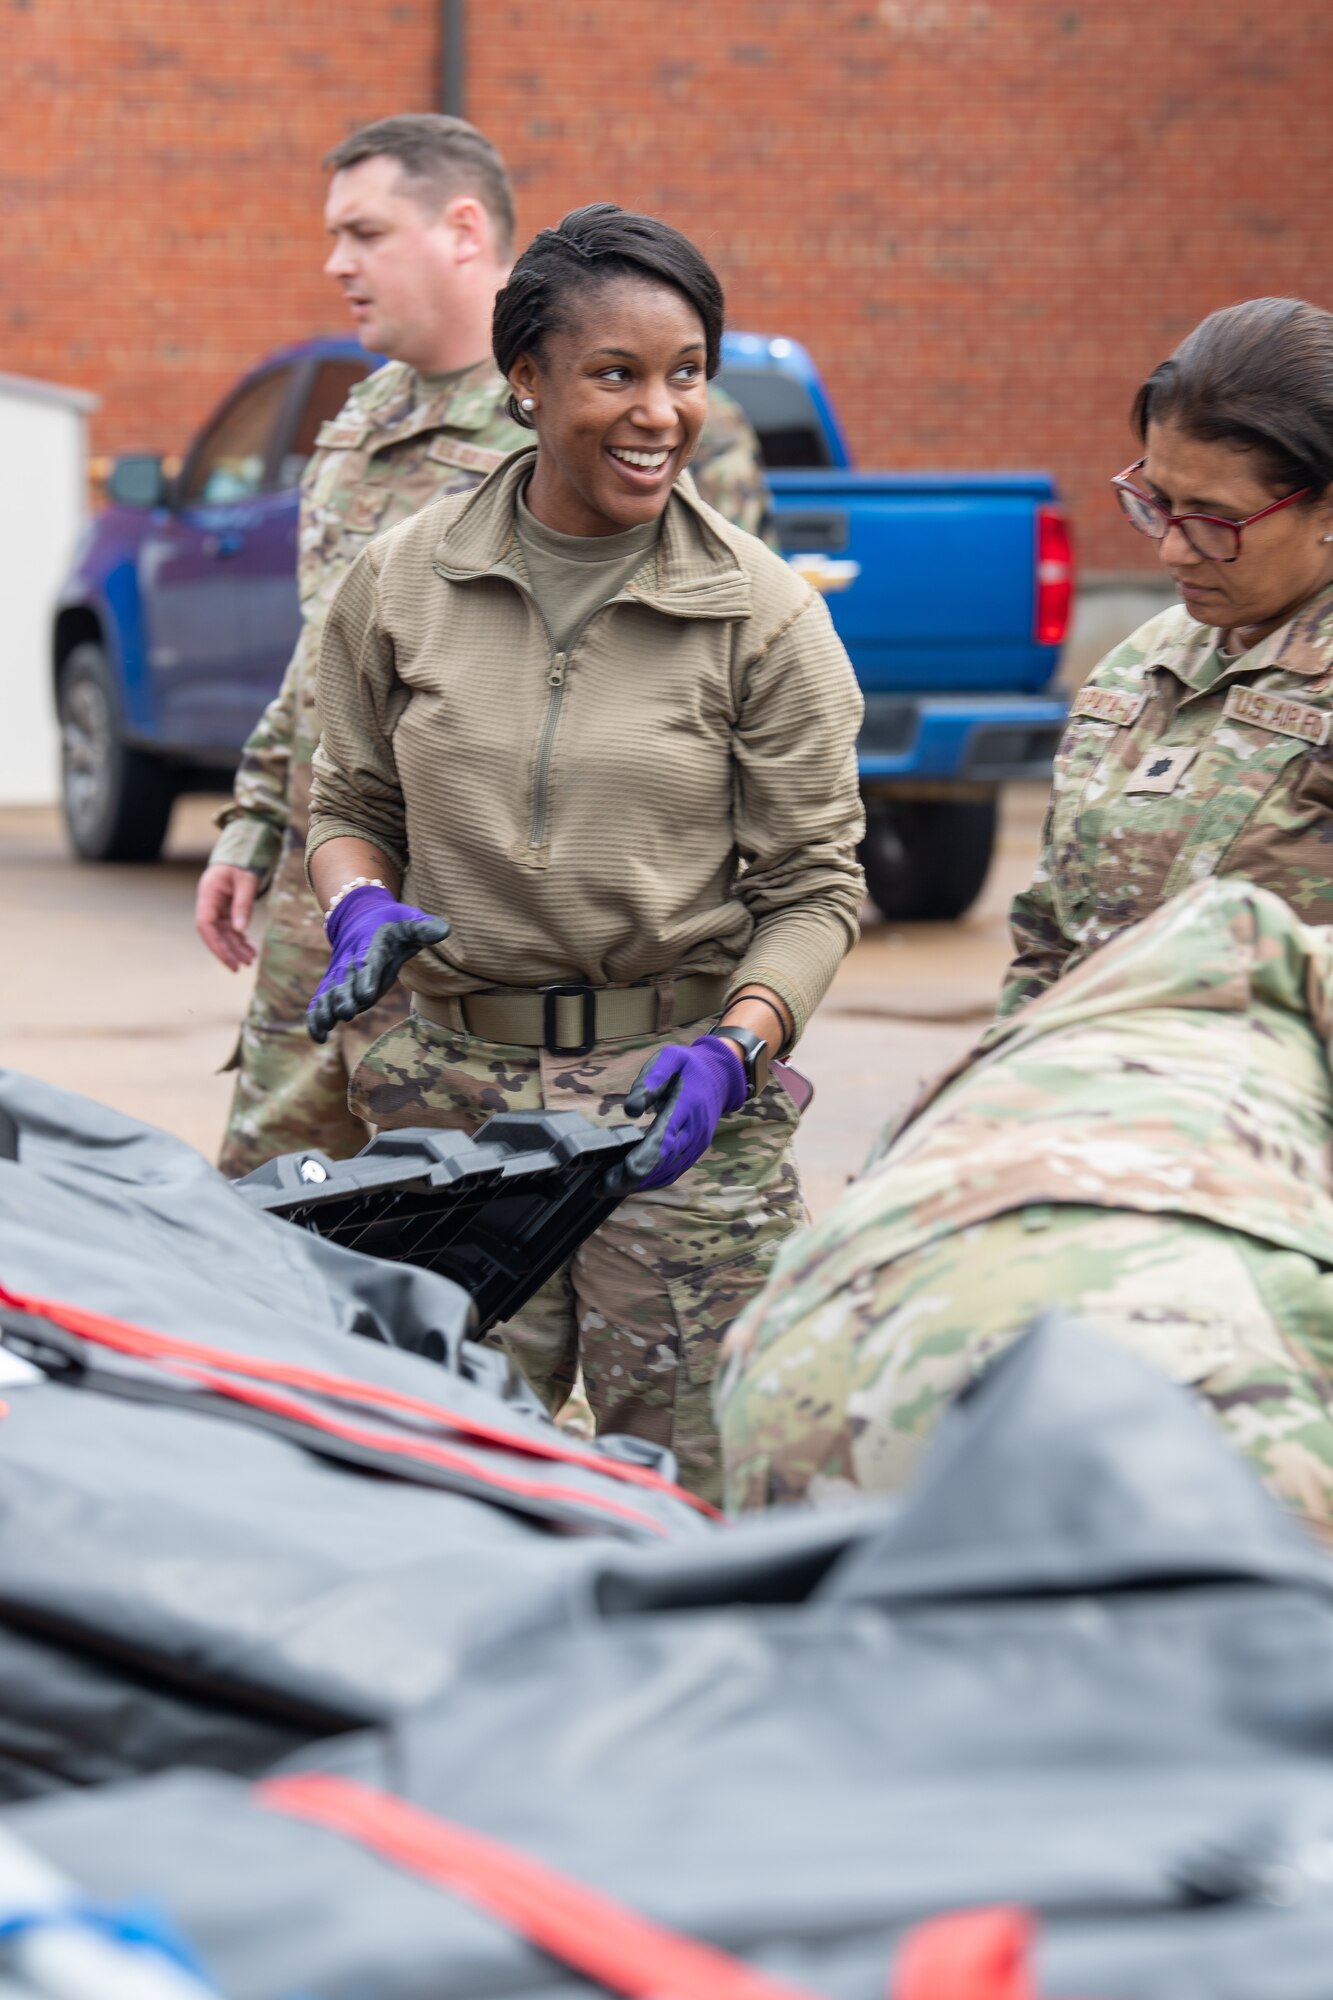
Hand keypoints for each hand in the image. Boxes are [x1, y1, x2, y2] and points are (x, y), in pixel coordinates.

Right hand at [196, 863, 261, 970]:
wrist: (241, 853)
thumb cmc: (242, 863)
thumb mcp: (246, 881)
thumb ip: (243, 904)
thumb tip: (240, 930)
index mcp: (208, 895)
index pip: (205, 925)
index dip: (215, 944)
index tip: (228, 959)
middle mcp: (209, 903)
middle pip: (214, 933)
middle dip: (226, 951)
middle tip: (240, 967)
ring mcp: (216, 907)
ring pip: (223, 933)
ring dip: (235, 947)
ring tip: (249, 960)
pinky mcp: (225, 910)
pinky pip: (230, 928)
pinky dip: (239, 940)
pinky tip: (250, 949)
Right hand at [307, 884, 449, 1044]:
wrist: (360, 918)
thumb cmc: (392, 924)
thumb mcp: (408, 921)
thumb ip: (423, 928)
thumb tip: (444, 931)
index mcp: (371, 946)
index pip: (368, 963)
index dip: (366, 979)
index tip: (367, 995)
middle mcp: (351, 961)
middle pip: (345, 982)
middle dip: (344, 998)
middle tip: (347, 1013)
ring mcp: (340, 974)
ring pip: (328, 993)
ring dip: (326, 1010)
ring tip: (325, 1028)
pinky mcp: (333, 984)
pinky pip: (320, 1001)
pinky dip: (316, 1017)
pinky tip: (319, 1037)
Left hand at [609, 1035, 746, 1192]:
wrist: (719, 1077)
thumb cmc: (687, 1067)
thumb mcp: (669, 1058)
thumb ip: (651, 1079)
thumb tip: (632, 1109)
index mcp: (687, 1107)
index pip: (665, 1140)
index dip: (642, 1159)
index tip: (618, 1170)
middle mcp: (694, 1131)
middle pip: (663, 1163)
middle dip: (632, 1178)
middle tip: (602, 1186)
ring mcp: (696, 1145)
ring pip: (668, 1173)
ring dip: (640, 1185)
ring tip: (609, 1188)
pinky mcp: (694, 1152)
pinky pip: (673, 1173)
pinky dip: (652, 1182)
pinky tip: (631, 1185)